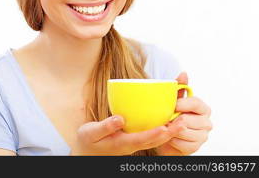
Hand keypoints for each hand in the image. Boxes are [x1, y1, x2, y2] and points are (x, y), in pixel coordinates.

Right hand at [71, 114, 185, 155]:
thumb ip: (105, 126)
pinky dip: (162, 130)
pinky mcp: (134, 140)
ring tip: (181, 121)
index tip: (166, 127)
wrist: (86, 152)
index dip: (155, 134)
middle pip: (154, 141)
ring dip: (170, 132)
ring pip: (155, 140)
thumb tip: (119, 118)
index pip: (142, 139)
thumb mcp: (91, 132)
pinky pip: (151, 136)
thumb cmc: (87, 140)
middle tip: (183, 122)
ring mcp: (133, 144)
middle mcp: (131, 145)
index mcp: (121, 143)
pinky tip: (168, 121)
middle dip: (170, 132)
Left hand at [155, 72, 212, 154]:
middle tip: (165, 119)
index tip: (172, 105)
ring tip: (166, 127)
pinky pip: (182, 144)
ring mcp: (202, 136)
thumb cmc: (172, 115)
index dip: (182, 104)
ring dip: (171, 130)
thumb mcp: (174, 100)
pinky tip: (169, 137)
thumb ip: (179, 87)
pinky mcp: (195, 147)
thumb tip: (184, 73)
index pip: (195, 103)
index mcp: (202, 108)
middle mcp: (206, 122)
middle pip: (188, 119)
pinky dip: (172, 141)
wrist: (168, 136)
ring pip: (184, 132)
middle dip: (173, 119)